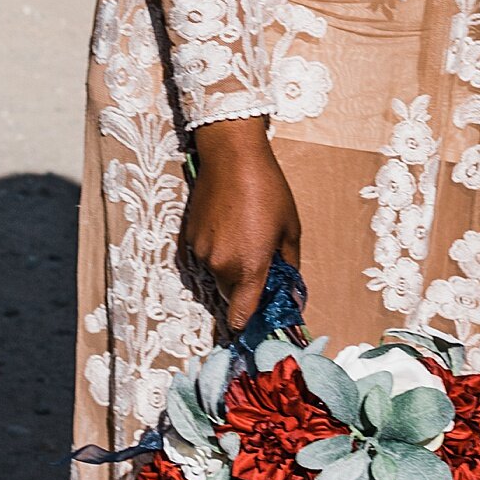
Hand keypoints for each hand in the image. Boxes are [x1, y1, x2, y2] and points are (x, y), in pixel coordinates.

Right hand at [184, 118, 301, 331]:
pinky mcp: (188, 238)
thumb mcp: (290, 228)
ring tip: (243, 234)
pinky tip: (227, 226)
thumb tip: (291, 292)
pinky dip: (215, 250)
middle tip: (259, 261)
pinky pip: (203, 257)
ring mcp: (201, 253)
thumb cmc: (268, 189)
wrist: (232, 156)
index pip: (240, 316)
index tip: (256, 322)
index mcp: (249, 267)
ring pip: (216, 275)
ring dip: (229, 266)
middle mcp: (221, 266)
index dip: (247, 324)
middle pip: (230, 294)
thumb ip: (289, 265)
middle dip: (243, 286)